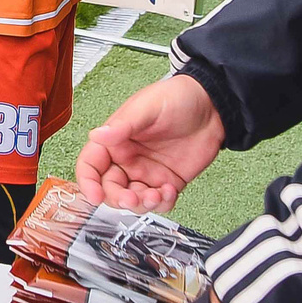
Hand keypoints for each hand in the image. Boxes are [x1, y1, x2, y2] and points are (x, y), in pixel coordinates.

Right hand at [76, 75, 224, 211]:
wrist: (213, 107)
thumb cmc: (177, 98)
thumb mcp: (147, 107)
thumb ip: (122, 125)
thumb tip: (96, 135)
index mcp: (115, 140)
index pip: (90, 164)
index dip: (88, 182)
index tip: (95, 196)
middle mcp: (127, 159)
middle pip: (109, 188)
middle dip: (118, 198)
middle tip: (132, 198)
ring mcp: (147, 172)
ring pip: (133, 200)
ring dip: (141, 204)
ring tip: (156, 195)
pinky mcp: (167, 182)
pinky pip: (158, 202)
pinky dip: (161, 204)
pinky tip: (170, 190)